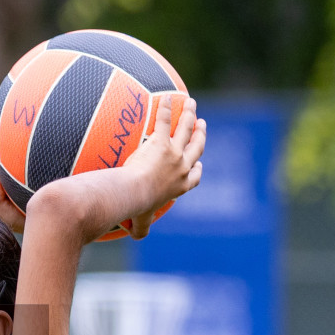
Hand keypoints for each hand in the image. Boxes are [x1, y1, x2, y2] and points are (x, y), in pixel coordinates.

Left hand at [119, 96, 205, 239]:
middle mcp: (183, 168)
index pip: (195, 175)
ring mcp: (174, 154)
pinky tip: (166, 97)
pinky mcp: (161, 142)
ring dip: (190, 116)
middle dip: (200, 134)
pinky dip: (166, 108)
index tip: (198, 161)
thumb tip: (136, 237)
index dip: (197, 166)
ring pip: (186, 130)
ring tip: (192, 105)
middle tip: (201, 125)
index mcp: (181, 187)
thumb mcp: (141, 222)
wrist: (133, 194)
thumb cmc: (137, 208)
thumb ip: (141, 229)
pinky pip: (164, 121)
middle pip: (196, 147)